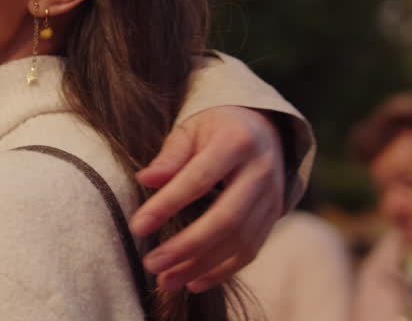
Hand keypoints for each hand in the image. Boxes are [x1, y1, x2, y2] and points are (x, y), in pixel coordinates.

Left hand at [128, 105, 283, 292]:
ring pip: (239, 241)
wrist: (264, 130)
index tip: (137, 226)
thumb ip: (170, 156)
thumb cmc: (215, 129)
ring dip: (201, 266)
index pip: (198, 179)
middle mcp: (261, 172)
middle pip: (226, 218)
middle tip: (151, 264)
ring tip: (166, 280)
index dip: (167, 205)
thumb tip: (145, 180)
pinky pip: (250, 251)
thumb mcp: (191, 130)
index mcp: (236, 142)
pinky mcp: (274, 218)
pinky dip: (222, 271)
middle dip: (186, 246)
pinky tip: (193, 282)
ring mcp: (272, 198)